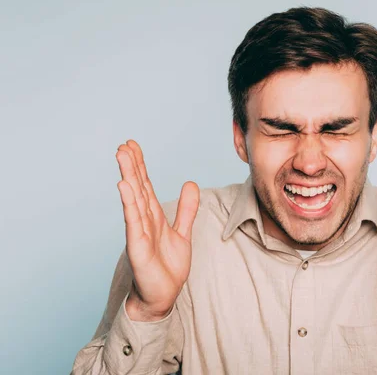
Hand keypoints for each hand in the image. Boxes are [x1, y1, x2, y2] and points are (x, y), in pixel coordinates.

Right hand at [116, 140, 199, 320]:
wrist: (161, 297)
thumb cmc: (167, 267)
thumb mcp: (182, 233)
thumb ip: (186, 210)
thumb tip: (190, 184)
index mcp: (153, 217)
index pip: (145, 186)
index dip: (140, 165)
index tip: (133, 145)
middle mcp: (144, 221)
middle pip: (137, 188)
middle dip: (132, 166)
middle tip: (124, 144)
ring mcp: (139, 233)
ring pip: (134, 199)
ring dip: (128, 177)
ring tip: (121, 156)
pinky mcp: (138, 247)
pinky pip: (133, 222)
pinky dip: (129, 203)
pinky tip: (124, 186)